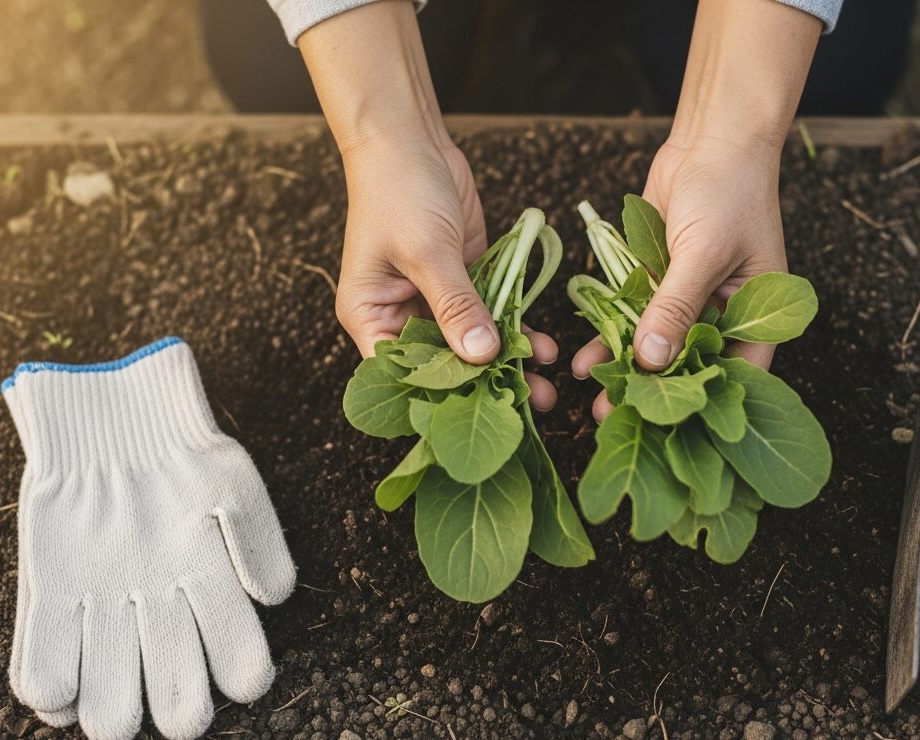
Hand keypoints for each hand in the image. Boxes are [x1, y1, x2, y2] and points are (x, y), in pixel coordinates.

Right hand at [299, 1, 556, 409]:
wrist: (411, 141)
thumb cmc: (398, 192)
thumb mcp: (426, 252)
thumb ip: (456, 306)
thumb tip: (481, 357)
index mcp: (371, 318)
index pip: (404, 375)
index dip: (441, 398)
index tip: (481, 418)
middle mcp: (399, 317)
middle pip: (443, 367)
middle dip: (485, 388)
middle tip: (528, 411)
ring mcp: (433, 301)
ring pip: (473, 346)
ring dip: (509, 365)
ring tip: (548, 391)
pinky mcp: (464, 282)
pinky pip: (492, 317)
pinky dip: (516, 331)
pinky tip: (544, 349)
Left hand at [571, 137, 785, 419]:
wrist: (711, 139)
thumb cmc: (729, 191)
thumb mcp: (704, 252)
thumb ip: (675, 306)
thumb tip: (652, 359)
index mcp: (757, 315)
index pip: (737, 374)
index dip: (706, 403)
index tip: (671, 431)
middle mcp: (724, 313)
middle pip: (689, 365)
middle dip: (655, 393)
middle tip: (620, 419)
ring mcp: (688, 297)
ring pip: (655, 345)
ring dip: (626, 368)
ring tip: (596, 399)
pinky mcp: (657, 280)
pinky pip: (633, 317)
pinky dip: (610, 335)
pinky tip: (585, 359)